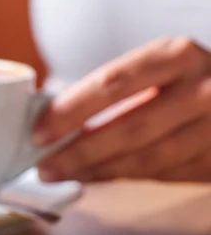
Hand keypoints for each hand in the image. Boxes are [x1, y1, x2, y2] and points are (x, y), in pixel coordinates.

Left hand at [34, 37, 210, 182]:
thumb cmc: (187, 82)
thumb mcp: (158, 69)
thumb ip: (111, 91)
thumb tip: (50, 118)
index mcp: (177, 57)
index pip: (114, 84)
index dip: (72, 111)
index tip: (39, 133)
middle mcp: (203, 89)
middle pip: (129, 128)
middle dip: (80, 153)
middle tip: (44, 167)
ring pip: (146, 160)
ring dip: (98, 171)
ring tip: (64, 176)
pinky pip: (163, 174)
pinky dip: (124, 177)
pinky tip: (97, 177)